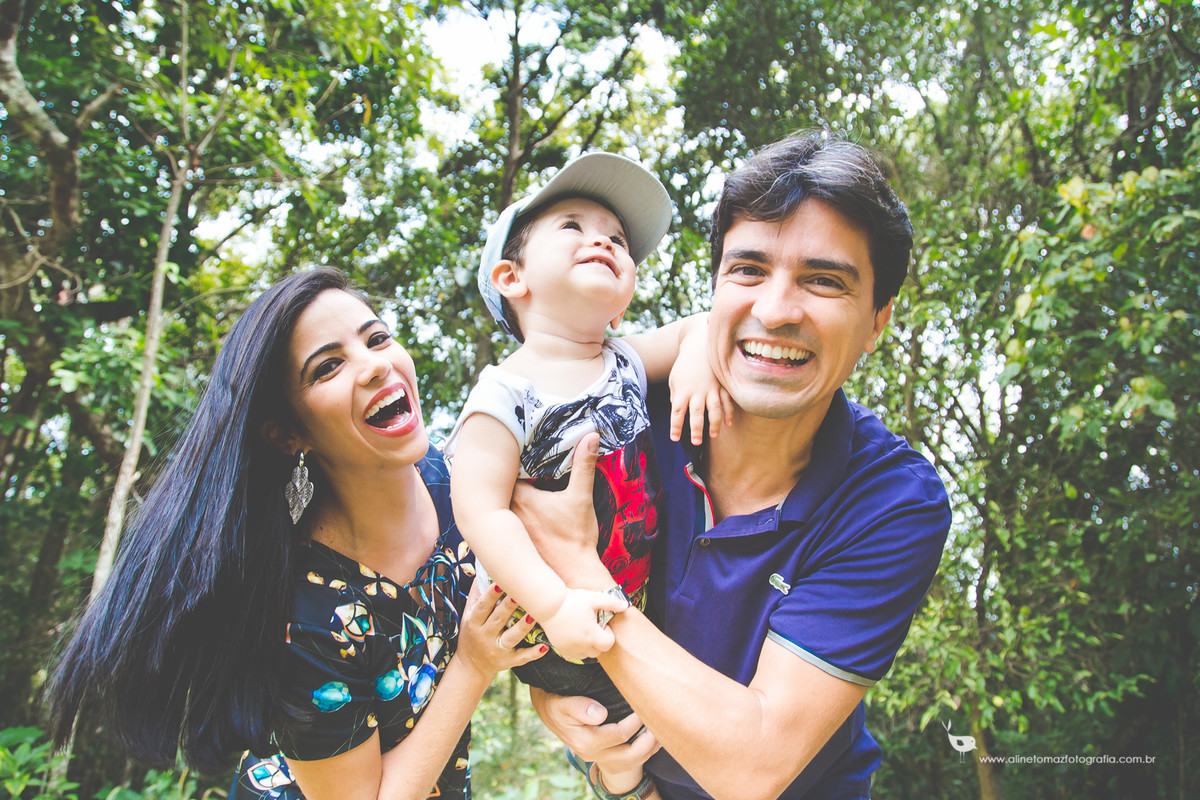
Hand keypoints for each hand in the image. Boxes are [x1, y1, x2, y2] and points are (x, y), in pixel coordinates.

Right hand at [455, 583, 544, 678]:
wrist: (470, 667)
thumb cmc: (471, 634)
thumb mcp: (467, 616)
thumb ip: (475, 595)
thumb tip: (483, 570)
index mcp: (474, 622)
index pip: (482, 606)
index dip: (490, 594)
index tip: (499, 581)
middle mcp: (484, 636)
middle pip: (498, 619)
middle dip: (508, 606)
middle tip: (519, 594)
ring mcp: (497, 650)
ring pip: (511, 637)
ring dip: (522, 627)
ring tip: (533, 616)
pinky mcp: (508, 661)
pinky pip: (521, 657)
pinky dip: (532, 653)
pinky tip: (544, 647)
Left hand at [511, 434, 606, 586]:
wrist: (573, 575)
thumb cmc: (576, 538)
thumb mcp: (581, 497)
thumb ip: (584, 465)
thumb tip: (591, 436)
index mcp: (523, 498)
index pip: (505, 473)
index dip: (509, 464)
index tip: (516, 455)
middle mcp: (509, 513)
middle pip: (498, 489)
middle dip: (505, 480)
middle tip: (512, 469)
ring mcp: (508, 529)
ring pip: (498, 507)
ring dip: (503, 500)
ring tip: (513, 489)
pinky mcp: (511, 543)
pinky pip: (501, 524)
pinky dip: (504, 518)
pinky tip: (520, 517)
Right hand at [530, 689, 659, 770]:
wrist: (550, 711)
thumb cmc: (558, 703)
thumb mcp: (562, 702)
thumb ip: (579, 708)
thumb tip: (600, 714)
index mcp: (584, 740)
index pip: (618, 735)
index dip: (634, 721)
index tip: (643, 706)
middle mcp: (592, 754)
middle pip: (628, 756)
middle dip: (648, 741)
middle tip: (659, 722)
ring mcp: (599, 758)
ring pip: (632, 762)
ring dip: (649, 749)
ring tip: (662, 732)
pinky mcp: (605, 758)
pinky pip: (630, 762)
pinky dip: (645, 752)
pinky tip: (654, 739)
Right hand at [538, 587, 628, 660]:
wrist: (549, 605)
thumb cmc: (572, 600)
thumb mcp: (594, 598)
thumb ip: (611, 602)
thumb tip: (626, 605)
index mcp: (591, 635)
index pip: (609, 644)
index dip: (608, 634)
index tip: (601, 623)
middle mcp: (581, 646)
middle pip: (598, 651)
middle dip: (599, 641)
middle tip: (592, 626)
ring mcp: (570, 649)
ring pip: (587, 655)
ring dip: (589, 646)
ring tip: (583, 630)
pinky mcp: (561, 650)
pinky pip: (574, 655)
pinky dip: (577, 649)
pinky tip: (575, 635)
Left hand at [668, 323, 732, 444]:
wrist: (700, 345)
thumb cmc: (684, 365)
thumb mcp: (674, 380)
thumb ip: (676, 396)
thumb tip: (679, 411)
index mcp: (683, 390)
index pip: (677, 411)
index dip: (676, 426)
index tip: (674, 438)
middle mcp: (698, 391)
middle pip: (696, 413)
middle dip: (696, 429)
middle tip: (696, 442)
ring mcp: (712, 388)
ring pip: (714, 409)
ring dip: (714, 424)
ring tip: (713, 436)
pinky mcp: (722, 385)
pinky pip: (727, 401)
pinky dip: (729, 413)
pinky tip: (728, 423)